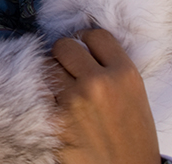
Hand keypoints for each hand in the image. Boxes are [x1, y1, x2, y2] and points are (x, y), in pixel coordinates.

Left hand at [50, 29, 159, 163]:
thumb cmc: (133, 135)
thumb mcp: (134, 95)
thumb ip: (110, 69)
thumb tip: (81, 46)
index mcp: (124, 75)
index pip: (95, 35)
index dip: (87, 41)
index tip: (85, 50)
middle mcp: (98, 83)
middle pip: (64, 45)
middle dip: (64, 56)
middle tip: (69, 70)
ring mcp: (73, 101)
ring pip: (46, 67)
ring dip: (51, 76)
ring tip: (63, 90)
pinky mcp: (54, 119)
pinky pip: (38, 92)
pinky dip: (43, 96)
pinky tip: (54, 105)